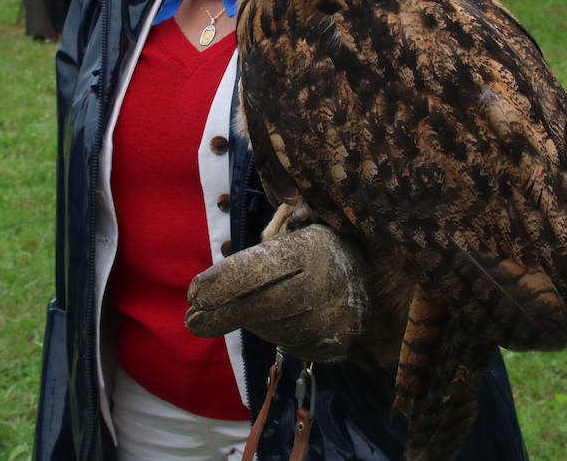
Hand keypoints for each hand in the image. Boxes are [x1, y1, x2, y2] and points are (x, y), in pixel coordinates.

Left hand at [186, 223, 367, 362]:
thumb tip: (242, 251)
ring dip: (245, 321)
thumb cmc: (323, 244)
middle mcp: (327, 285)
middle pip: (266, 305)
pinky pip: (291, 343)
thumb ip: (278, 227)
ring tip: (222, 314)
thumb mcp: (306, 221)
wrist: (376, 278)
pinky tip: (262, 320)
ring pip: (275, 327)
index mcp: (315, 247)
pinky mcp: (336, 345)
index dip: (227, 280)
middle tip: (191, 319)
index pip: (265, 266)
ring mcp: (334, 319)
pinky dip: (271, 332)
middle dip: (224, 314)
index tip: (193, 293)